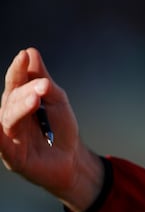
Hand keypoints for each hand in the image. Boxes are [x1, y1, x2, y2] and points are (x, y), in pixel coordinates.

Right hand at [1, 48, 102, 211]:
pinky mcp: (13, 156)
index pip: (15, 83)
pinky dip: (0, 135)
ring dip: (20, 107)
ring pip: (9, 118)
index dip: (18, 70)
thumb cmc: (61, 128)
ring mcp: (9, 136)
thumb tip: (31, 53)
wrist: (71, 158)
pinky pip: (2, 144)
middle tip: (43, 84)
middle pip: (12, 99)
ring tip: (35, 99)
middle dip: (25, 89)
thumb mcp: (57, 100)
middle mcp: (10, 117)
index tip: (25, 55)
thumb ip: (43, 80)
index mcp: (18, 102)